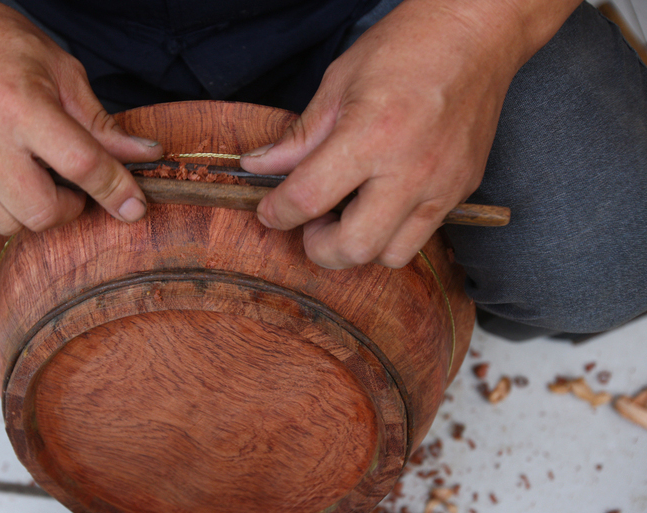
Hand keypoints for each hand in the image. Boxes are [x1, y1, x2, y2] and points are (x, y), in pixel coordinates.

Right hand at [0, 0, 162, 233]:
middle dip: (67, 210)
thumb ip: (103, 126)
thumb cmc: (7, 52)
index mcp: (20, 105)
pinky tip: (0, 180)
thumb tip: (148, 155)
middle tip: (71, 188)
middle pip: (40, 211)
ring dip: (31, 211)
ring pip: (7, 223)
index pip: (80, 164)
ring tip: (32, 177)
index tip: (133, 207)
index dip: (115, 190)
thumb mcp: (65, 76)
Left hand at [240, 0, 575, 268]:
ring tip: (349, 214)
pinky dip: (393, 231)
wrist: (476, 32)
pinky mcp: (462, 191)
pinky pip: (421, 235)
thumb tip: (260, 167)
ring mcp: (442, 186)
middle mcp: (409, 170)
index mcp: (369, 136)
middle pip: (352, 249)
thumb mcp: (337, 84)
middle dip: (319, 246)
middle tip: (312, 220)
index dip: (277, 212)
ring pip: (390, 256)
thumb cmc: (406, 49)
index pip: (308, 199)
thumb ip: (299, 137)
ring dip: (360, 246)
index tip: (270, 210)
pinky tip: (381, 201)